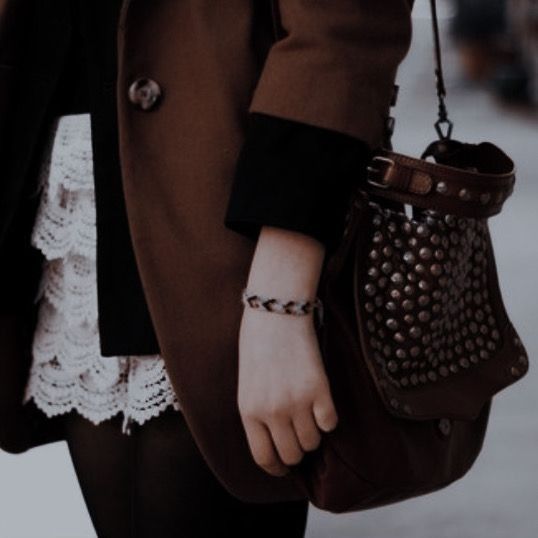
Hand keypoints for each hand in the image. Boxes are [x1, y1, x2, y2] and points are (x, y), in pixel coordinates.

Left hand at [237, 306, 337, 476]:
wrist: (276, 312)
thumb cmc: (257, 344)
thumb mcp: (247, 383)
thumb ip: (257, 413)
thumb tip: (275, 439)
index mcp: (248, 411)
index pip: (264, 457)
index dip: (276, 467)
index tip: (284, 467)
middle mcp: (272, 412)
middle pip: (292, 454)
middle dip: (297, 451)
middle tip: (300, 436)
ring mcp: (297, 402)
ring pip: (313, 441)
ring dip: (313, 432)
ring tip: (308, 413)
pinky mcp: (320, 389)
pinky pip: (330, 423)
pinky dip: (328, 418)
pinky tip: (321, 402)